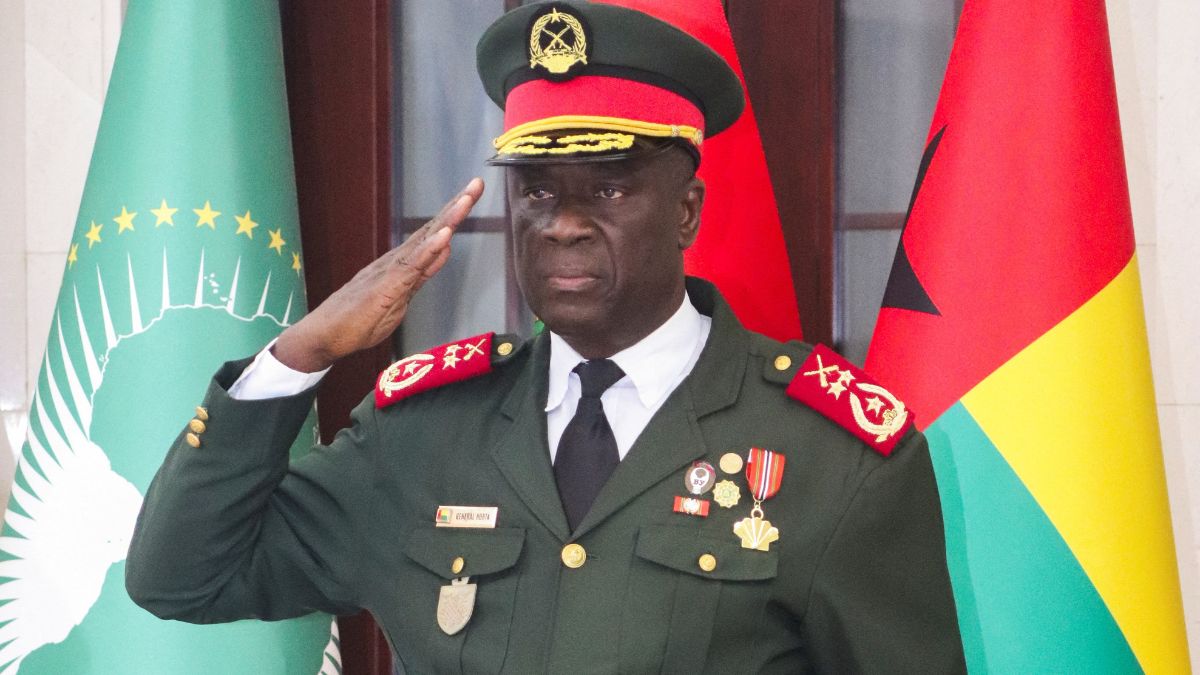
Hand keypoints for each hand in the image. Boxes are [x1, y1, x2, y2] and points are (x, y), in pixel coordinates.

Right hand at [272, 178, 484, 372]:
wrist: (324, 335)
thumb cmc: (357, 320)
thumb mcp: (401, 297)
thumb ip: (422, 273)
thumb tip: (443, 249)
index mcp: (402, 263)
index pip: (433, 234)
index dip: (453, 214)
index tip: (471, 194)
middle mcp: (396, 260)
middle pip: (432, 229)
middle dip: (456, 206)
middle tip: (476, 183)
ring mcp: (390, 271)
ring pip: (424, 241)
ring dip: (447, 220)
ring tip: (466, 200)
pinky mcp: (386, 286)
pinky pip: (412, 266)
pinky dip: (429, 249)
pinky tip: (445, 235)